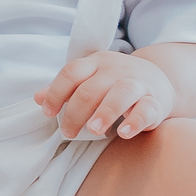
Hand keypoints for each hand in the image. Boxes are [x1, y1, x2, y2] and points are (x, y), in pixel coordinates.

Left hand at [36, 51, 176, 139]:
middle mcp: (116, 70)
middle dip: (76, 111)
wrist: (159, 79)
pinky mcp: (156, 100)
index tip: (48, 112)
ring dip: (105, 112)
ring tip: (94, 130)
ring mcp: (138, 83)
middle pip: (92, 88)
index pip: (72, 72)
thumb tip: (37, 98)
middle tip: (68, 132)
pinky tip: (124, 132)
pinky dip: (135, 121)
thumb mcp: (91, 80)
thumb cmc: (116, 83)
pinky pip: (146, 109)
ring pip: (121, 92)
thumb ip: (66, 89)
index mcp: (96, 63)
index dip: (56, 92)